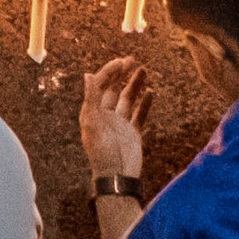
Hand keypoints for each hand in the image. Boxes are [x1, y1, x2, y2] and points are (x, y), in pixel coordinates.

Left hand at [77, 52, 153, 186]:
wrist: (117, 178)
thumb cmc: (101, 153)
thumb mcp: (93, 124)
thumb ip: (91, 99)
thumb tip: (88, 75)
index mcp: (92, 113)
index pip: (100, 87)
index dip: (109, 73)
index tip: (121, 62)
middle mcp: (105, 116)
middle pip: (114, 90)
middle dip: (122, 75)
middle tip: (132, 60)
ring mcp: (120, 124)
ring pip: (128, 99)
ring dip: (135, 85)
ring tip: (144, 70)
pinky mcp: (133, 133)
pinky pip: (140, 114)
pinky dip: (145, 103)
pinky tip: (150, 92)